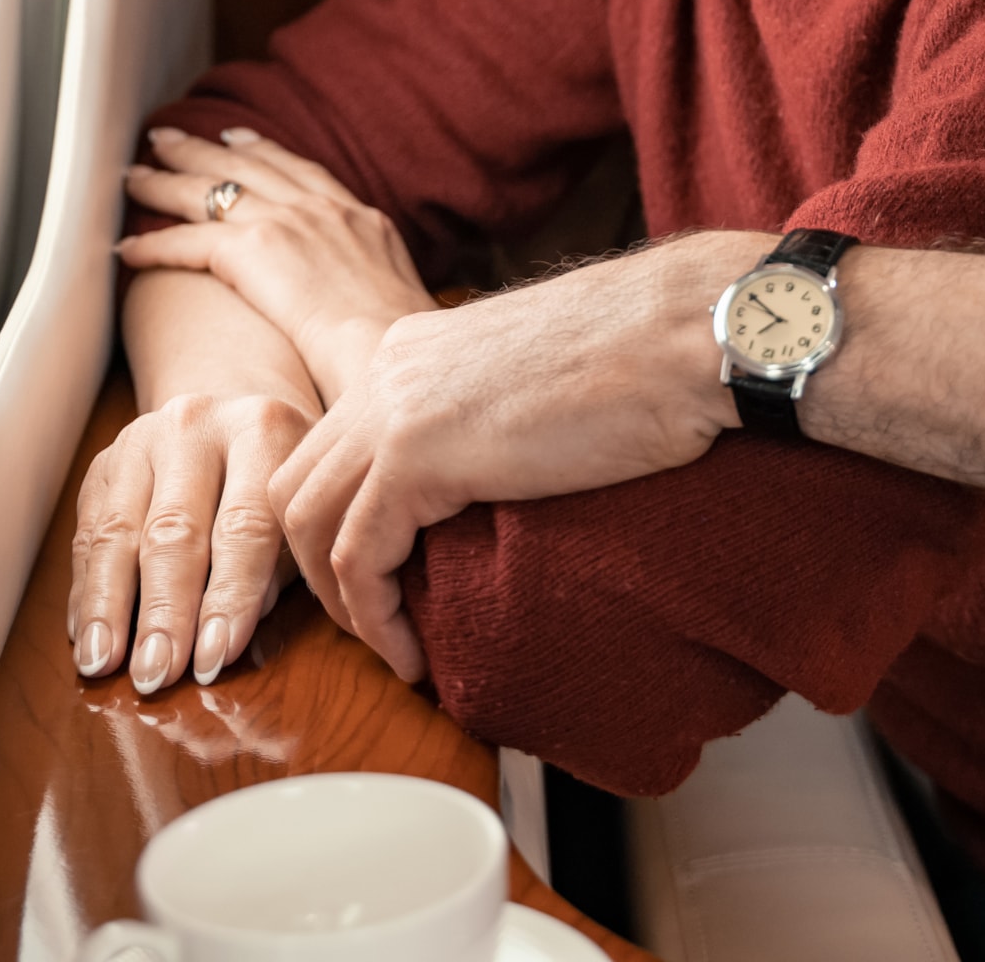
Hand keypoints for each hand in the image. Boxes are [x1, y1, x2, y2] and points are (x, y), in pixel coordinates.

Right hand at [70, 389, 311, 693]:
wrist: (239, 409)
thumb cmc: (283, 482)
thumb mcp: (301, 515)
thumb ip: (279, 569)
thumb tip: (229, 635)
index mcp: (263, 431)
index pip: (244, 526)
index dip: (227, 600)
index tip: (213, 661)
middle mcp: (197, 425)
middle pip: (174, 530)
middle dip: (162, 612)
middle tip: (155, 674)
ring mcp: (143, 438)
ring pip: (118, 531)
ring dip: (109, 607)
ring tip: (103, 664)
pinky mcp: (105, 461)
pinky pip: (88, 532)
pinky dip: (86, 590)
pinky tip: (86, 636)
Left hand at [120, 128, 439, 401]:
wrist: (396, 347)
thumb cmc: (406, 349)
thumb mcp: (406, 303)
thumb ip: (378, 294)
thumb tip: (375, 319)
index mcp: (362, 218)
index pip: (301, 170)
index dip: (263, 151)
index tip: (237, 138)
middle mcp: (322, 208)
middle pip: (246, 165)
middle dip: (201, 149)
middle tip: (167, 136)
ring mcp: (288, 223)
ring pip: (209, 192)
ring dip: (164, 183)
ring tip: (132, 177)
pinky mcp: (254, 250)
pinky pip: (188, 241)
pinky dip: (153, 245)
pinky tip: (127, 249)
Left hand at [270, 230, 762, 680]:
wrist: (686, 331)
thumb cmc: (647, 358)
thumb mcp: (537, 387)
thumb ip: (489, 421)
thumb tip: (492, 482)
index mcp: (412, 350)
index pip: (333, 446)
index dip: (340, 524)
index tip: (383, 585)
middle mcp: (387, 371)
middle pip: (298, 483)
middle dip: (318, 568)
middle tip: (374, 626)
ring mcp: (393, 409)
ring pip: (309, 523)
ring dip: (341, 602)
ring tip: (392, 650)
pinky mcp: (417, 456)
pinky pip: (357, 556)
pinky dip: (373, 616)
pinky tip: (412, 654)